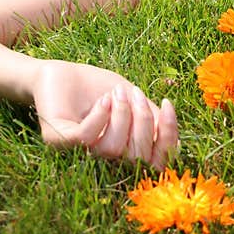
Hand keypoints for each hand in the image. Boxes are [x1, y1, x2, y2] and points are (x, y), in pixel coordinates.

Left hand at [31, 60, 178, 168]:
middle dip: (142, 120)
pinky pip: (85, 138)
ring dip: (120, 115)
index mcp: (124, 152)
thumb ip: (153, 121)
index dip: (166, 135)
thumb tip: (176, 144)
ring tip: (117, 93)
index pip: (154, 160)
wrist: (63, 73)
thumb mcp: (134, 103)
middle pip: (135, 156)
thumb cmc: (100, 89)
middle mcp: (103, 159)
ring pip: (111, 149)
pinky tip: (104, 100)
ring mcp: (78, 153)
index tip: (167, 104)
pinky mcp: (57, 140)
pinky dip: (99, 117)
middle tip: (135, 93)